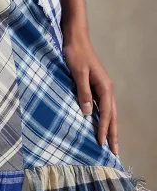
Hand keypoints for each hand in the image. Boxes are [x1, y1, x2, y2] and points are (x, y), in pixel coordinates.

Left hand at [63, 35, 118, 155]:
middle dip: (113, 134)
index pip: (106, 113)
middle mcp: (106, 89)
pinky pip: (102, 106)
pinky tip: (99, 125)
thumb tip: (88, 113)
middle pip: (112, 116)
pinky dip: (103, 118)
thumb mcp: (78, 73)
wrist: (75, 39)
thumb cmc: (76, 54)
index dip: (104, 129)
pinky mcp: (95, 86)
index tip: (101, 144)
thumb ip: (83, 93)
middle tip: (114, 152)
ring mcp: (102, 88)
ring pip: (109, 112)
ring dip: (110, 128)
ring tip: (110, 143)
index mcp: (105, 87)